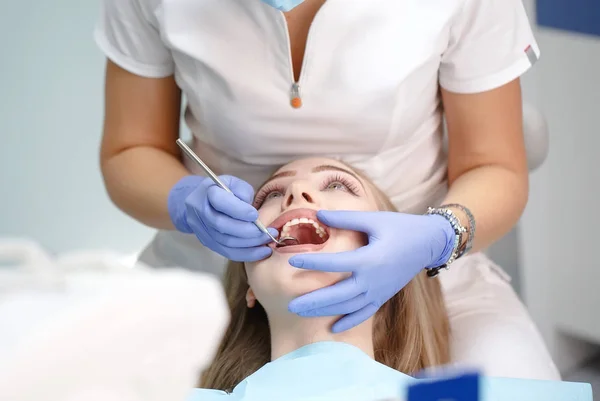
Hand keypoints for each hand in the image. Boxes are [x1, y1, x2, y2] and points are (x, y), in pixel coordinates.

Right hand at [168, 175, 276, 261]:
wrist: (199, 200)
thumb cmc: (221, 190)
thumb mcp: (233, 183)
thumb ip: (243, 192)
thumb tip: (251, 211)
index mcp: (207, 192)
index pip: (220, 202)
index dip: (239, 211)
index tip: (255, 215)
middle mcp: (201, 212)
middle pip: (223, 226)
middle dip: (248, 231)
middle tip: (268, 232)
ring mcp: (202, 229)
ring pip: (225, 242)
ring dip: (250, 245)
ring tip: (267, 243)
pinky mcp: (207, 242)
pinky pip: (226, 252)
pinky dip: (245, 254)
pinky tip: (260, 252)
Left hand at [287, 210, 454, 332]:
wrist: (428, 243)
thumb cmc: (400, 227)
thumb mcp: (374, 219)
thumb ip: (346, 219)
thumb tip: (319, 215)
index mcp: (369, 259)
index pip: (335, 264)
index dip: (313, 263)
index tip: (292, 262)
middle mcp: (373, 280)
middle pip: (338, 294)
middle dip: (313, 301)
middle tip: (290, 305)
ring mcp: (378, 292)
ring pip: (347, 306)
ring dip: (324, 311)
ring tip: (302, 313)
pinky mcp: (383, 297)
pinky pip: (364, 313)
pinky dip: (349, 322)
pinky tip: (332, 328)